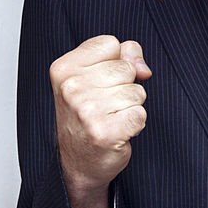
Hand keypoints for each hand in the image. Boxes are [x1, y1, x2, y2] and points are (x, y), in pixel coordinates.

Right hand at [50, 35, 151, 207]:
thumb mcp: (95, 75)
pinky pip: (140, 114)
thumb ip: (123, 55)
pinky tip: (117, 131)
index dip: (114, 62)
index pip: (111, 43)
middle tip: (105, 105)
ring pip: (137, 91)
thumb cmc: (88, 114)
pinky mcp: (105, 132)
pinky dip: (135, 124)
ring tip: (110, 118)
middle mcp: (71, 88)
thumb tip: (143, 68)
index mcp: (64, 68)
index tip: (99, 82)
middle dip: (124, 86)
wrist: (78, 164)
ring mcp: (86, 111)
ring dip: (130, 106)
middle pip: (126, 68)